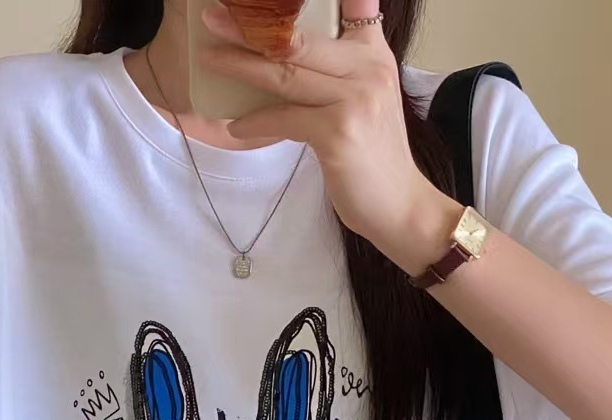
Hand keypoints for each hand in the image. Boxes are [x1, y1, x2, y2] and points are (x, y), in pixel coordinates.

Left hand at [200, 1, 460, 269]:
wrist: (400, 206)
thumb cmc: (374, 158)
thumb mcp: (365, 101)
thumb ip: (340, 71)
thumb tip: (287, 57)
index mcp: (373, 55)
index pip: (349, 6)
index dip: (301, 3)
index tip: (262, 2)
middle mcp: (368, 69)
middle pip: (298, 40)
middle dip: (252, 28)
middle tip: (214, 20)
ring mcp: (354, 100)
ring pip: (286, 74)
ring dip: (242, 66)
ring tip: (211, 59)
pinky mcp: (338, 133)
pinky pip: (285, 118)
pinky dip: (256, 123)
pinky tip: (236, 127)